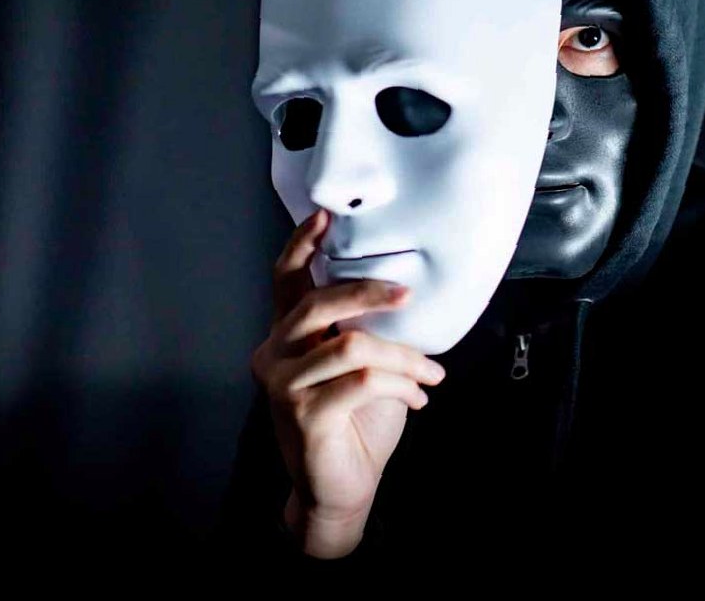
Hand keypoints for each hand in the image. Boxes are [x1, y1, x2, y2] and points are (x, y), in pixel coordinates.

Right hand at [250, 207, 445, 557]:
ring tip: (430, 373)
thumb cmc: (356, 422)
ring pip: (350, 345)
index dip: (300, 244)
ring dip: (403, 357)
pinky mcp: (302, 415)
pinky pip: (361, 381)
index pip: (285, 281)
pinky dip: (400, 384)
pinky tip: (418, 397)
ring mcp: (283, 385)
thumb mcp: (361, 365)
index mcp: (287, 336)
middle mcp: (274, 354)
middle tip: (406, 295)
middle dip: (367, 293)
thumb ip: (364, 330)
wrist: (343, 487)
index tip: (325, 216)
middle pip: (316, 305)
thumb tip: (402, 292)